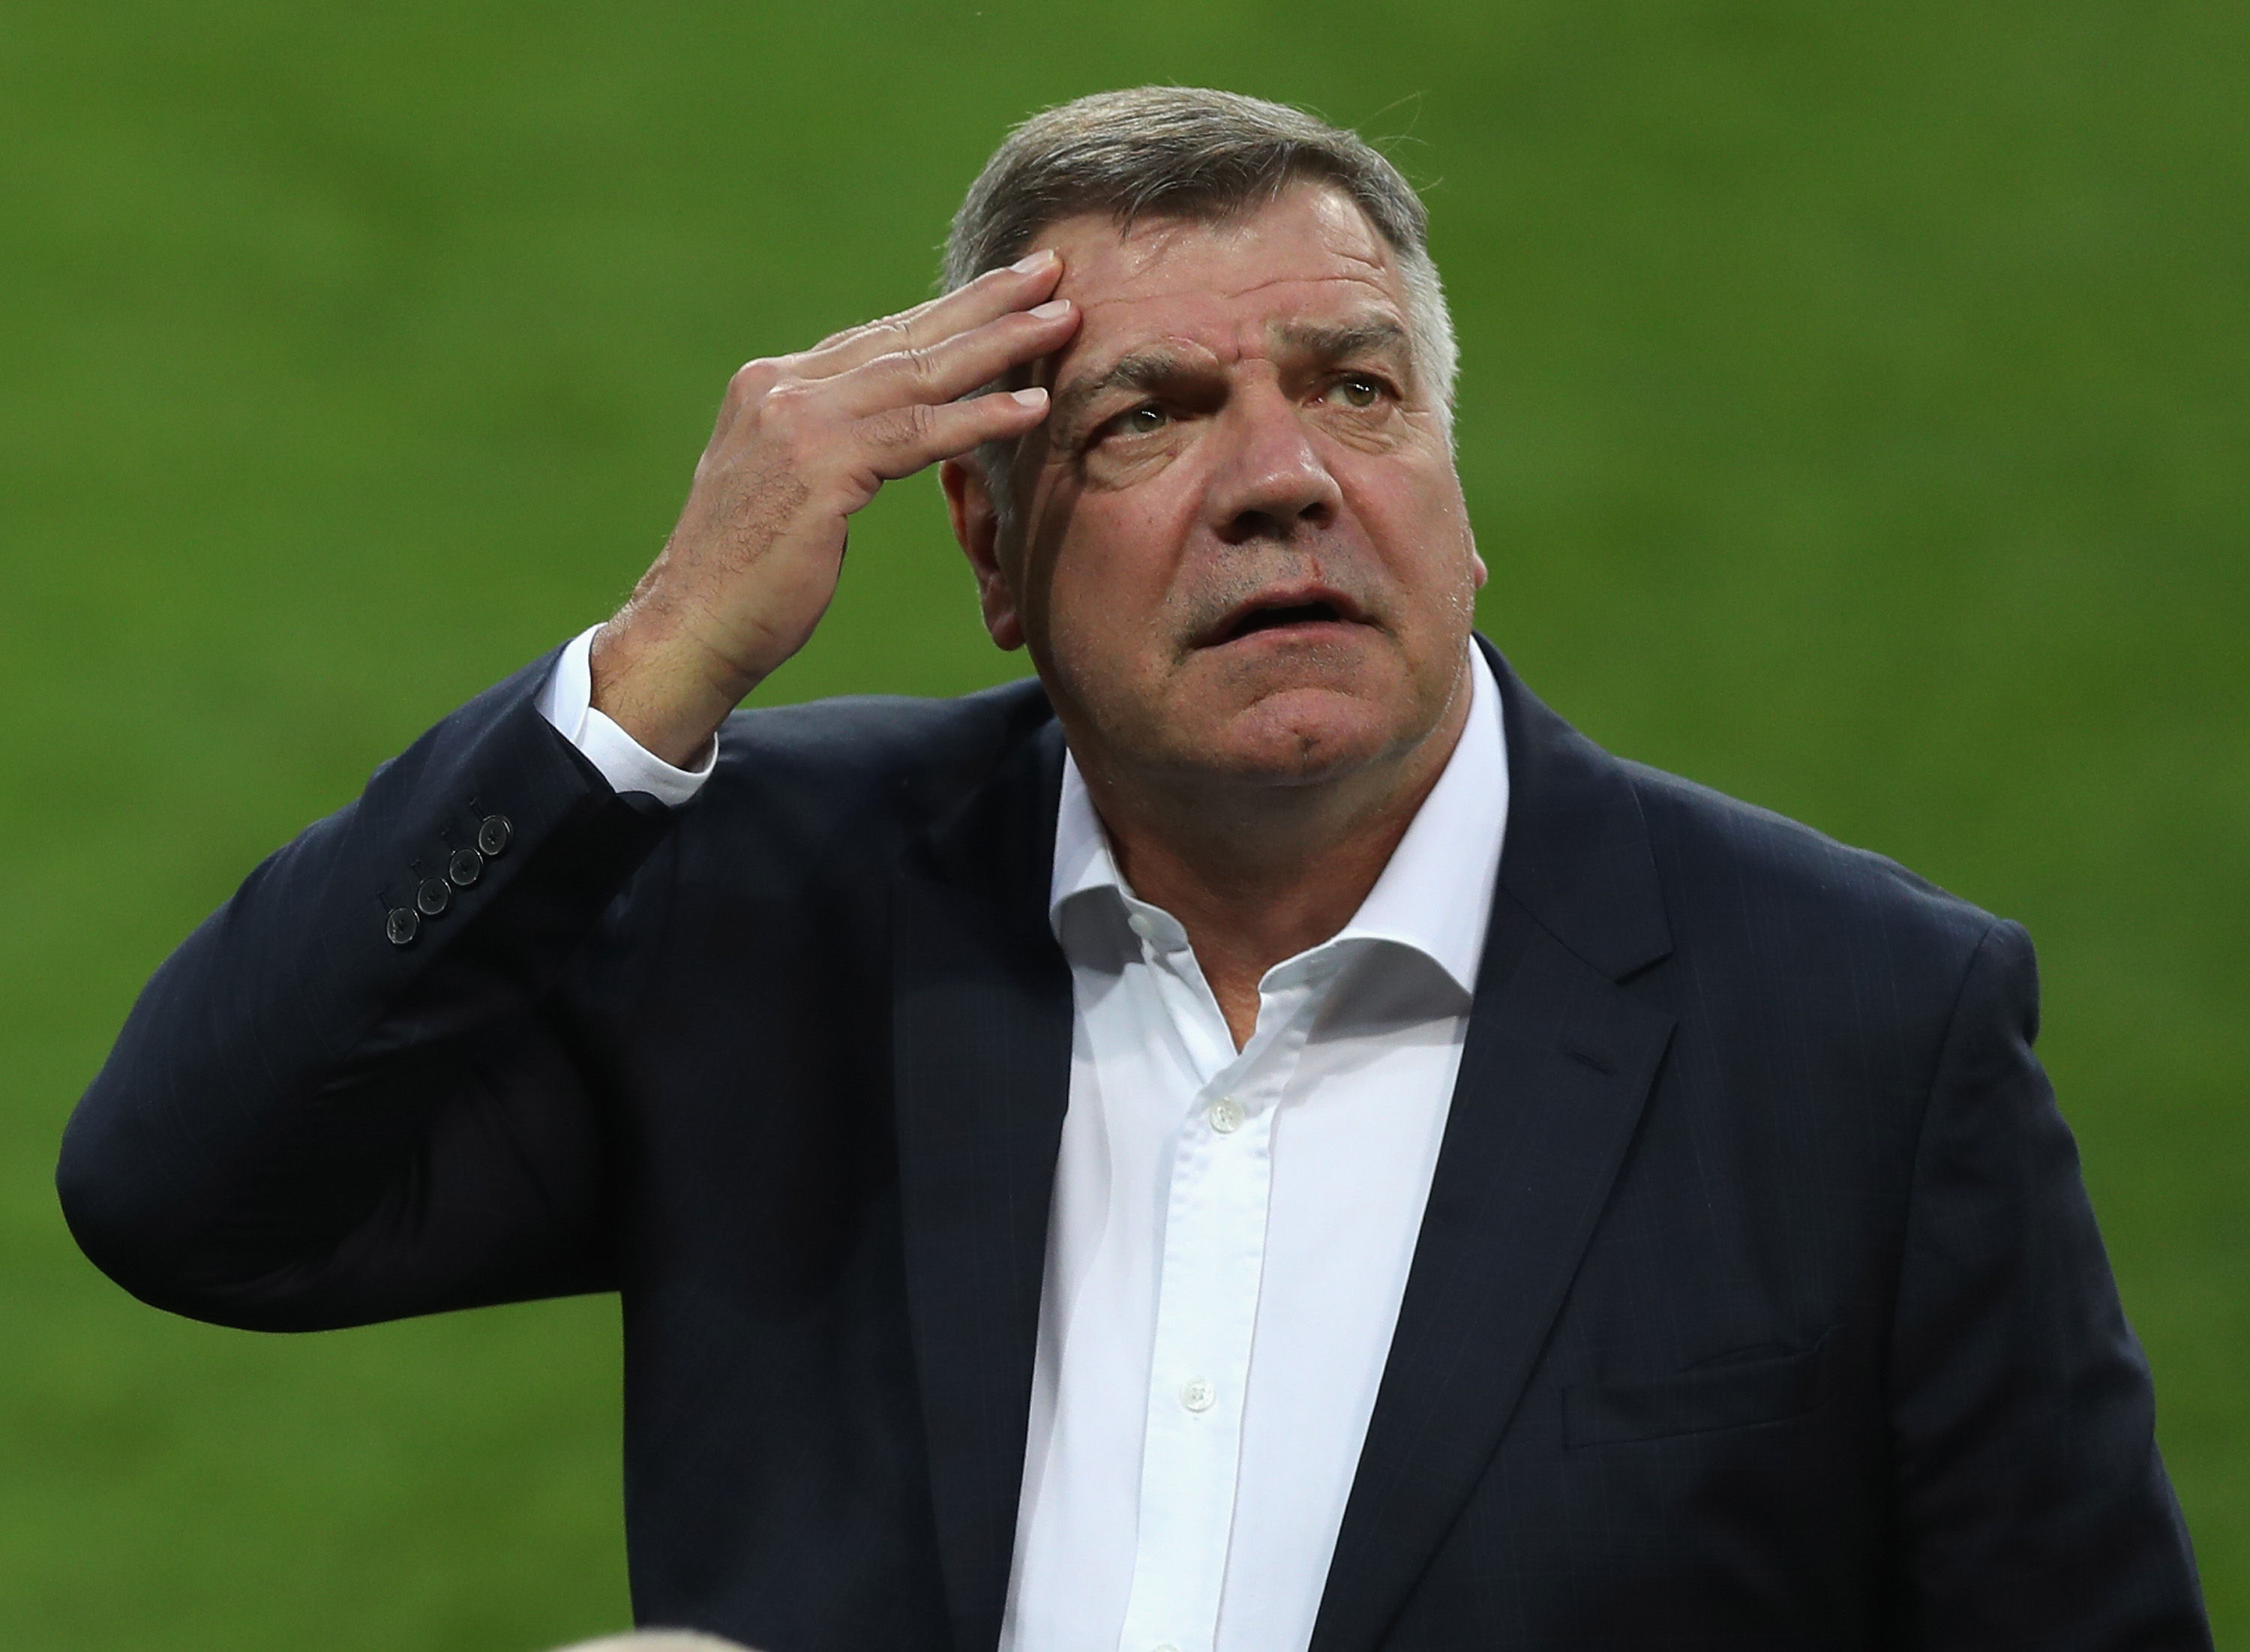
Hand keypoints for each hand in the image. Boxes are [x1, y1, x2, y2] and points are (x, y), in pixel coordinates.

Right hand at [589, 250, 1075, 765]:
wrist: (691, 627)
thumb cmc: (747, 578)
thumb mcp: (787, 490)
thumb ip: (830, 447)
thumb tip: (885, 436)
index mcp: (770, 386)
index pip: (875, 339)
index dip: (945, 312)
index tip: (1006, 289)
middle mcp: (779, 387)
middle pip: (903, 335)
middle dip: (984, 301)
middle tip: (1050, 270)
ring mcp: (796, 421)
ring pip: (919, 374)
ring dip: (999, 343)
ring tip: (1064, 321)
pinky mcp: (818, 466)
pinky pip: (919, 434)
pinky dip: (980, 417)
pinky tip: (1032, 406)